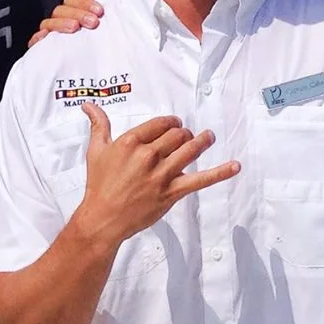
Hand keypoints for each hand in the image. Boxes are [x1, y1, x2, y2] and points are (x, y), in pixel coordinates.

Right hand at [27, 0, 107, 45]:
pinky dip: (38, 38)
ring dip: (61, 23)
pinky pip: (36, 42)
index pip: (73, 1)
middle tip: (93, 22)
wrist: (102, 81)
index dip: (84, 3)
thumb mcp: (109, 31)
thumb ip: (106, 10)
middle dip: (78, 13)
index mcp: (74, 16)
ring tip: (75, 28)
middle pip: (61, 10)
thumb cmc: (104, 52)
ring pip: (48, 23)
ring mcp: (51, 37)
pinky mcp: (43, 52)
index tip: (99, 11)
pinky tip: (45, 37)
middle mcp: (61, 24)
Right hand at [71, 103, 238, 251]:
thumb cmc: (99, 184)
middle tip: (186, 137)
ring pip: (190, 150)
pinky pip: (201, 180)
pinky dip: (220, 173)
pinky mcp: (172, 192)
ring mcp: (161, 174)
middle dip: (184, 133)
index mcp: (130, 142)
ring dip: (202, 141)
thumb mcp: (96, 151)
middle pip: (177, 135)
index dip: (171, 122)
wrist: (103, 218)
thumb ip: (98, 125)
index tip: (174, 125)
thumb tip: (88, 105)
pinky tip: (235, 166)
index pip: (161, 123)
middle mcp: (148, 155)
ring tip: (209, 137)